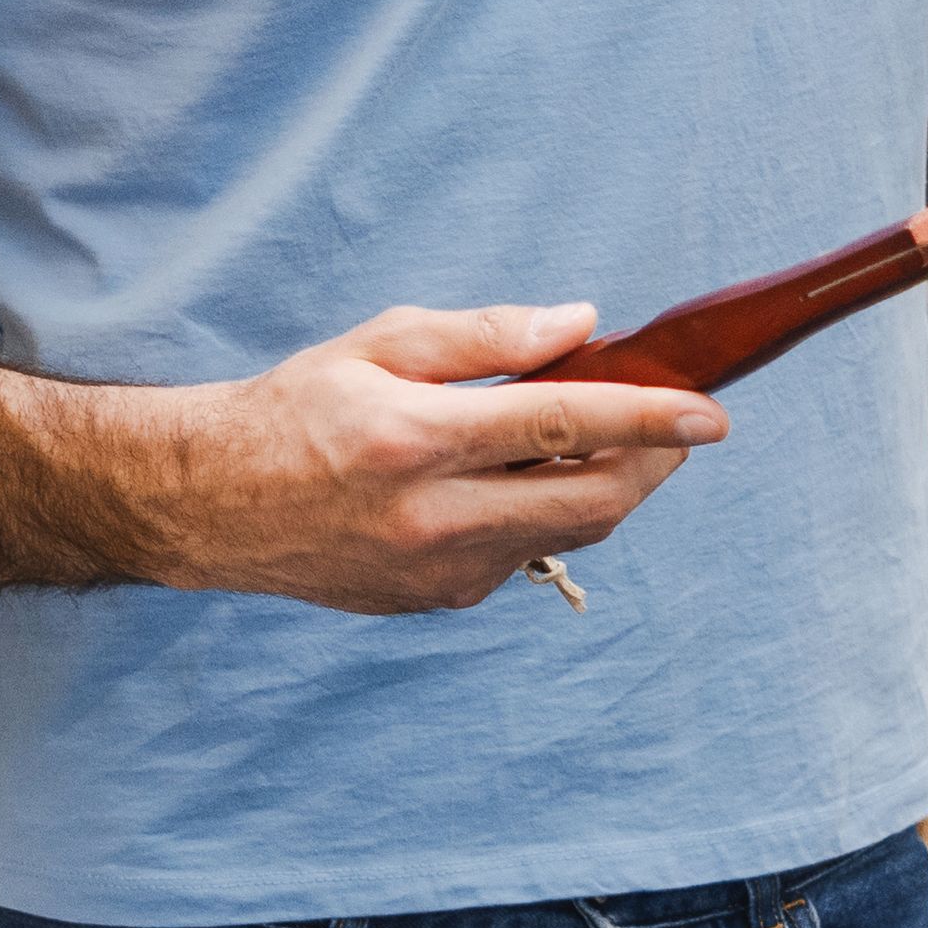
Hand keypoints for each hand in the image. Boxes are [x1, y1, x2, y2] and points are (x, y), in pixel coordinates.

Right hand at [153, 304, 728, 617]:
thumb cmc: (299, 407)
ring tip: (588, 438)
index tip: (712, 412)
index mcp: (415, 440)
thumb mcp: (381, 342)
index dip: (647, 418)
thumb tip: (583, 326)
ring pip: (566, 535)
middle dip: (651, 464)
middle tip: (675, 424)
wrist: (216, 504)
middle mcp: (431, 519)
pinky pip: (521, 554)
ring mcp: (438, 573)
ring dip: (599, 487)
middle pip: (589, 502)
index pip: (561, 428)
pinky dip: (539, 513)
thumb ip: (486, 336)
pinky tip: (509, 479)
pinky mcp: (438, 602)